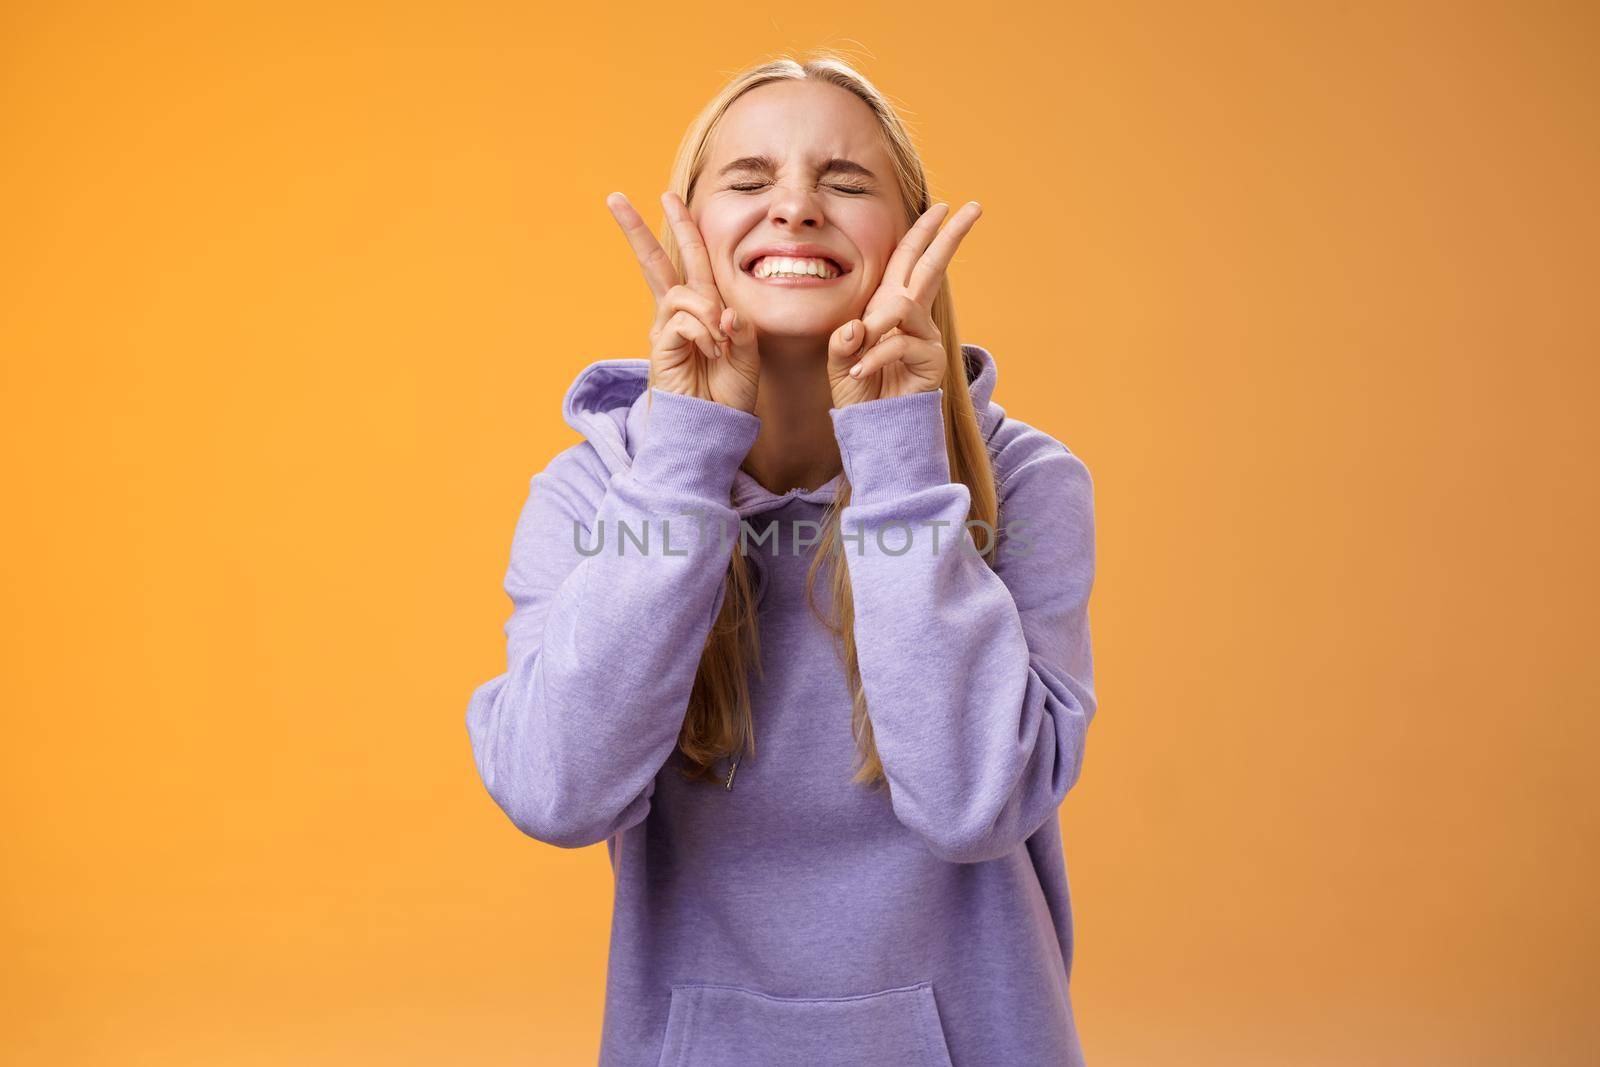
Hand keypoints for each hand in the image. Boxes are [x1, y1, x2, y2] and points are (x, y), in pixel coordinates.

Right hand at [606, 191, 760, 412]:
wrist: (714, 428)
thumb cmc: (729, 394)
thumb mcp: (748, 355)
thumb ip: (741, 328)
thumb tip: (724, 312)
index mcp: (702, 308)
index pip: (690, 260)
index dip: (683, 227)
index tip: (668, 197)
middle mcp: (678, 314)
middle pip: (657, 261)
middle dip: (637, 228)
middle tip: (614, 197)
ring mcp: (666, 330)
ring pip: (682, 292)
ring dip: (708, 311)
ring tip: (720, 342)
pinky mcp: (660, 347)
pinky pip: (683, 320)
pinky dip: (703, 332)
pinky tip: (712, 351)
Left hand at [827, 201, 982, 406]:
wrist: (872, 425)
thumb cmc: (858, 389)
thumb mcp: (839, 359)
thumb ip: (843, 341)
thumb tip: (857, 327)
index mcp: (890, 304)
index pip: (908, 260)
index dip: (923, 232)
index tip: (941, 207)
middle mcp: (912, 314)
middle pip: (933, 265)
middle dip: (951, 235)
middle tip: (975, 207)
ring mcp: (925, 335)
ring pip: (905, 305)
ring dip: (877, 324)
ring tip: (856, 351)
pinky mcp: (931, 358)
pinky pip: (899, 343)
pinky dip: (874, 357)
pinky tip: (859, 372)